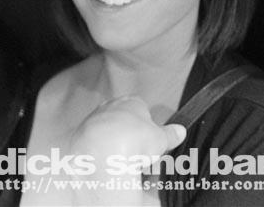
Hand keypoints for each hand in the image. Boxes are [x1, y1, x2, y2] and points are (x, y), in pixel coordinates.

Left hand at [69, 96, 185, 172]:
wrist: (103, 148)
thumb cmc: (134, 138)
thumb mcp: (160, 138)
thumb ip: (170, 134)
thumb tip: (181, 130)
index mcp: (132, 102)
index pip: (141, 107)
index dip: (147, 124)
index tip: (150, 138)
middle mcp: (112, 105)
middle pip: (123, 117)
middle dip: (131, 133)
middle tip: (138, 152)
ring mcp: (95, 116)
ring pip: (108, 128)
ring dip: (115, 141)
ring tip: (123, 159)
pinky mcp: (82, 131)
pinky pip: (94, 140)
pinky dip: (101, 149)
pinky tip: (107, 161)